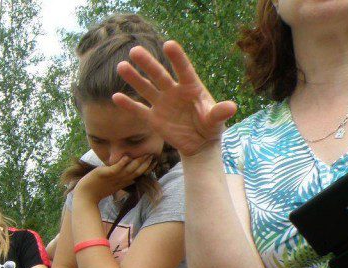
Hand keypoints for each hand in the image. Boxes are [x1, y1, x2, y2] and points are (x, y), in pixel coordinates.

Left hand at [76, 155, 153, 203]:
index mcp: (122, 182)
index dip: (146, 168)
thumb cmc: (97, 190)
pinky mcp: (104, 174)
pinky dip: (121, 163)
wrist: (85, 195)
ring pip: (128, 170)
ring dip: (137, 162)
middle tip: (152, 155)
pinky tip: (127, 157)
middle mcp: (119, 180)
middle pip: (135, 172)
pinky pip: (114, 169)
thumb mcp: (113, 185)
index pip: (137, 174)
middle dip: (145, 164)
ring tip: (145, 154)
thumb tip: (133, 178)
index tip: (154, 161)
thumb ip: (123, 181)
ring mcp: (112, 178)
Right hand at [114, 40, 237, 157]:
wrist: (199, 143)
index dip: (177, 58)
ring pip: (146, 88)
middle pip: (159, 75)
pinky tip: (116, 97)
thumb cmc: (210, 126)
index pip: (183, 69)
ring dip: (134, 78)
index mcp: (191, 88)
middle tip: (135, 50)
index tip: (168, 44)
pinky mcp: (153, 119)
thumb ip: (219, 112)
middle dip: (148, 63)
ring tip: (122, 66)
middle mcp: (174, 92)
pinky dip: (128, 105)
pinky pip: (139, 110)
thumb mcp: (216, 120)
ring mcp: (162, 104)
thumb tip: (231, 107)